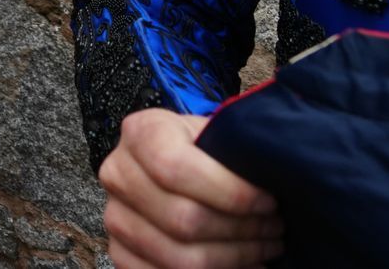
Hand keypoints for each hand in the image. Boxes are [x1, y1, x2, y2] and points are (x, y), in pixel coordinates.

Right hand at [100, 109, 282, 268]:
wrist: (176, 168)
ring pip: (179, 258)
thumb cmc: (206, 153)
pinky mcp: (119, 252)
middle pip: (183, 219)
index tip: (268, 201)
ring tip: (262, 248)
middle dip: (241, 231)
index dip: (230, 192)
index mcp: (140, 133)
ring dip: (233, 259)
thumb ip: (236, 148)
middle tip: (274, 229)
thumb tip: (273, 175)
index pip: (176, 168)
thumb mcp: (218, 134)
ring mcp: (115, 216)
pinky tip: (239, 265)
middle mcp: (117, 173)